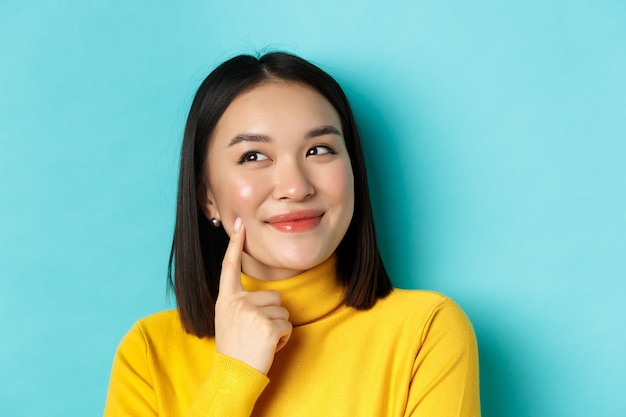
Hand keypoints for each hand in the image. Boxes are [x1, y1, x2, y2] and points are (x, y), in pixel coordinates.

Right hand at [214, 217, 292, 374]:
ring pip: (283, 310)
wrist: (233, 375)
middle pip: (273, 295)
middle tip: (256, 333)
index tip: (240, 225)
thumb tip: (263, 294)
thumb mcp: (229, 320)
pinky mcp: (267, 325)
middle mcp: (237, 303)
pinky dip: (283, 338)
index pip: (230, 267)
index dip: (235, 245)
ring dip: (278, 326)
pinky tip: (268, 346)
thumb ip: (240, 303)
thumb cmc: (234, 348)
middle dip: (272, 314)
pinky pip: (288, 324)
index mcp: (226, 300)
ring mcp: (252, 313)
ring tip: (260, 340)